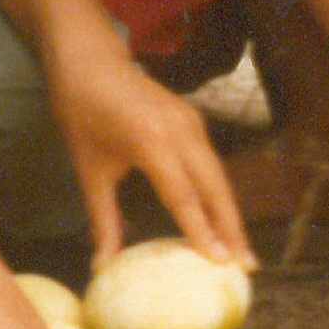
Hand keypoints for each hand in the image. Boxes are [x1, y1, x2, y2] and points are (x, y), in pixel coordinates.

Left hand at [49, 37, 254, 269]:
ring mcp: (191, 121)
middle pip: (215, 186)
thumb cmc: (82, 115)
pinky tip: (222, 216)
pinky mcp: (193, 118)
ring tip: (241, 248)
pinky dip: (220, 191)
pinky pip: (211, 161)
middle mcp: (180, 131)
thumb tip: (101, 266)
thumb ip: (102, 220)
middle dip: (232, 227)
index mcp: (151, 142)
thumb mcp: (89, 171)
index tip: (220, 262)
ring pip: (219, 174)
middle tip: (246, 265)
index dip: (202, 231)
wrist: (89, 62)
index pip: (184, 196)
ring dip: (231, 211)